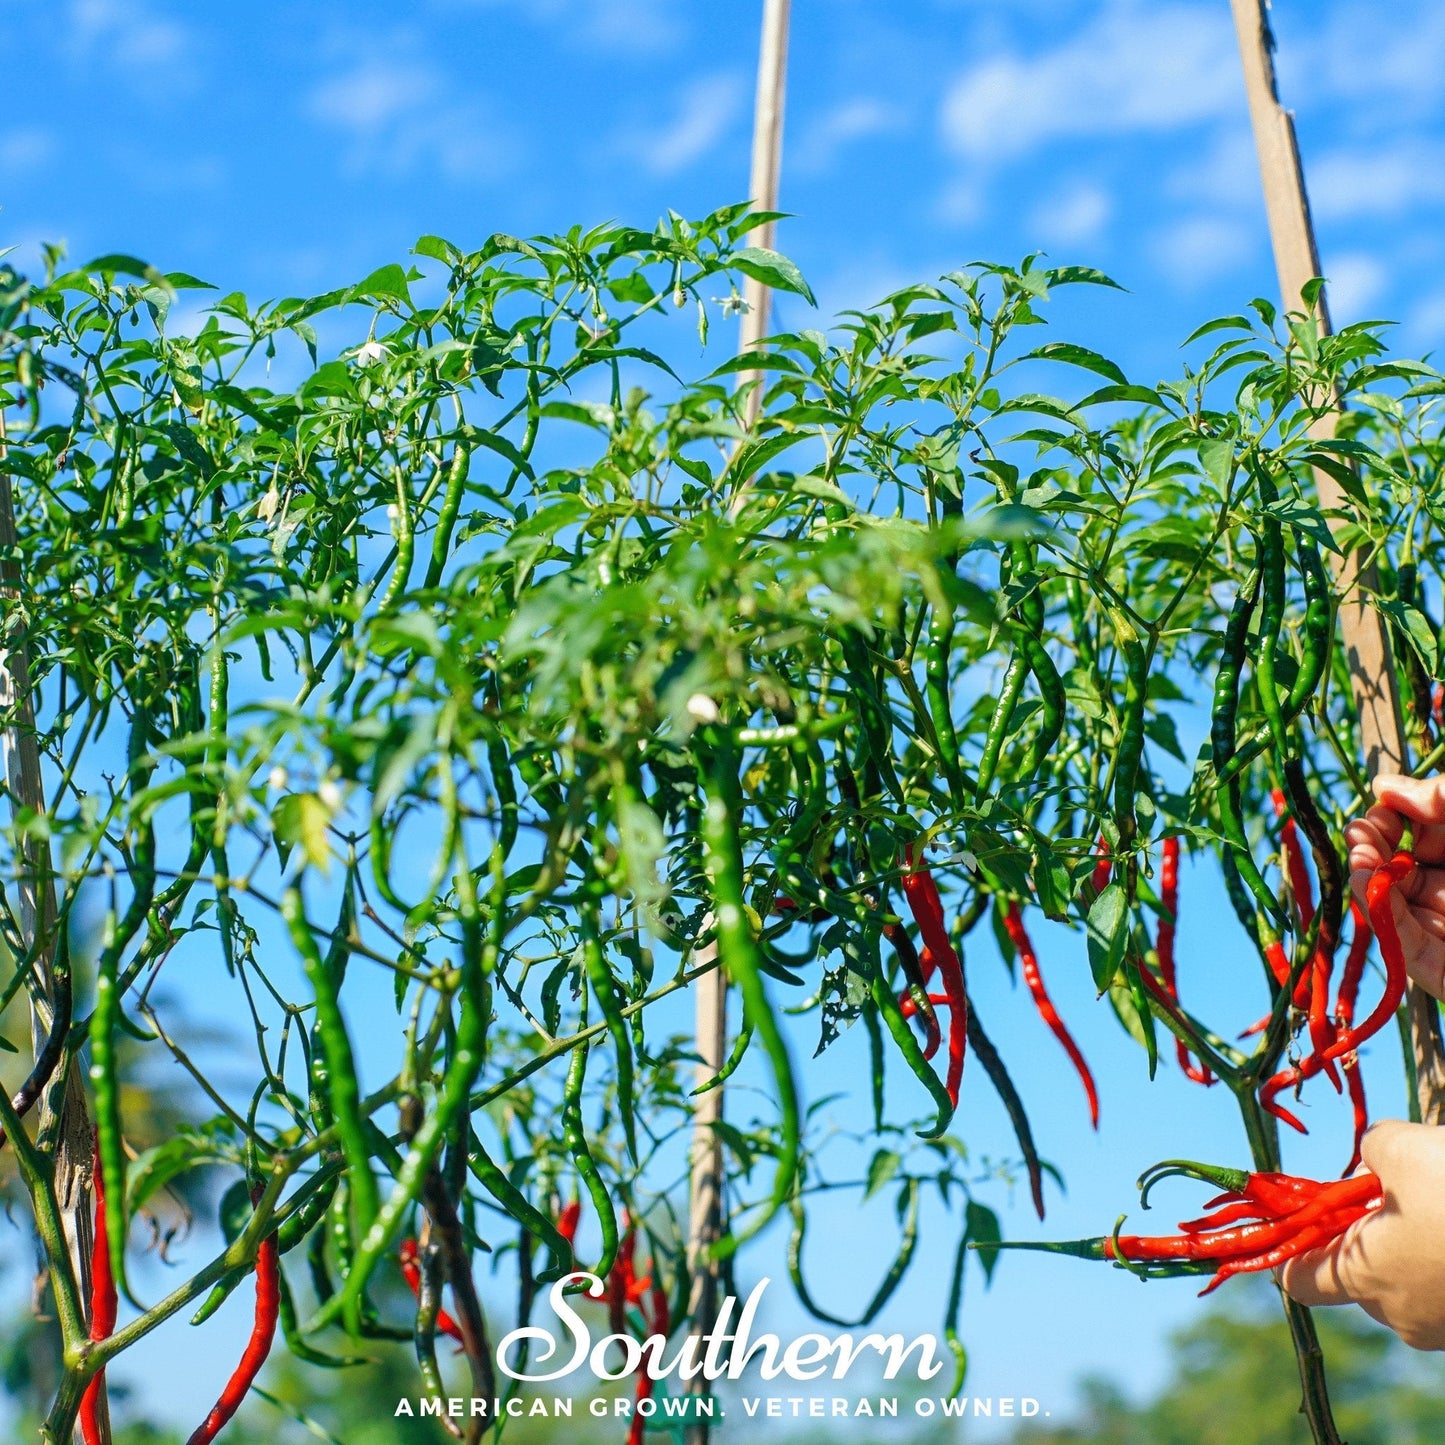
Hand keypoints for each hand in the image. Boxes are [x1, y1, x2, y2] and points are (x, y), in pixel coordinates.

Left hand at [1282, 1121, 1444, 1349]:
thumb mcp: (1401, 1145)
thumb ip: (1371, 1151)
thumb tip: (1375, 1157)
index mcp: (1362, 1277)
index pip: (1300, 1281)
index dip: (1295, 1248)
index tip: (1305, 1214)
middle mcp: (1402, 1315)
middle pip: (1360, 1278)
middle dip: (1370, 1235)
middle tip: (1392, 1191)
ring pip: (1412, 1282)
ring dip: (1417, 1244)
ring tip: (1440, 1200)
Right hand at [1344, 772, 1444, 999]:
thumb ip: (1442, 797)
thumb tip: (1382, 784)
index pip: (1413, 831)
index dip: (1391, 817)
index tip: (1386, 805)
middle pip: (1390, 863)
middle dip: (1368, 843)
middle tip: (1364, 832)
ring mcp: (1439, 929)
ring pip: (1383, 899)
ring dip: (1362, 873)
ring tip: (1360, 853)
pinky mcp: (1435, 969)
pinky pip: (1398, 940)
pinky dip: (1375, 909)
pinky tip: (1363, 879)